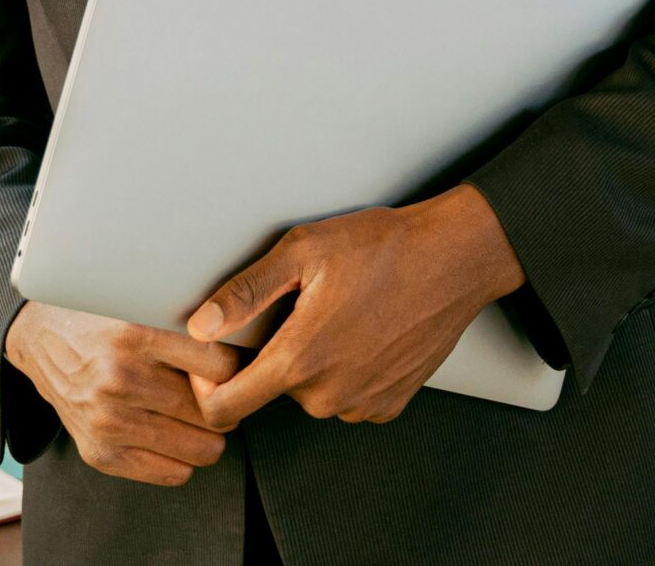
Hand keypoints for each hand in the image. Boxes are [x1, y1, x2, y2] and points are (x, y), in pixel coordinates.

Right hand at [5, 302, 242, 486]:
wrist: (39, 338)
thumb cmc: (103, 316)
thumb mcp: (142, 301)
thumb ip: (188, 325)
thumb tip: (243, 356)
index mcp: (136, 333)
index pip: (221, 364)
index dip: (233, 365)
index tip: (227, 363)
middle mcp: (121, 378)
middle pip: (215, 413)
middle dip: (223, 403)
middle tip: (213, 391)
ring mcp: (108, 421)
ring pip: (203, 449)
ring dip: (207, 434)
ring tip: (194, 412)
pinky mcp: (99, 453)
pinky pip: (174, 474)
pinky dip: (181, 456)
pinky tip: (169, 431)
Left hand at [187, 184, 523, 427]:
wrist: (454, 259)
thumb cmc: (383, 248)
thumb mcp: (303, 251)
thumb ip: (245, 292)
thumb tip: (199, 326)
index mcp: (299, 359)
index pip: (224, 406)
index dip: (207, 385)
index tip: (216, 357)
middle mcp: (328, 394)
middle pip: (271, 391)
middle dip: (274, 355)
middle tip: (299, 307)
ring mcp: (361, 403)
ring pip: (310, 394)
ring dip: (312, 363)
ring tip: (337, 313)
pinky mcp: (389, 404)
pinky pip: (346, 396)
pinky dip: (346, 370)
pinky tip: (363, 330)